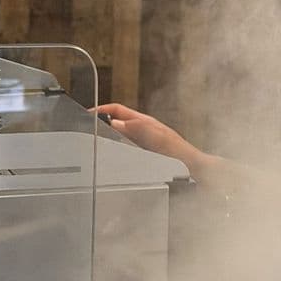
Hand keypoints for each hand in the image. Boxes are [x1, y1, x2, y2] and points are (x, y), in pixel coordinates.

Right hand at [93, 103, 212, 174]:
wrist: (195, 170)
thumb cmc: (182, 153)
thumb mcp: (160, 139)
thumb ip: (141, 130)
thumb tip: (117, 123)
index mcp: (145, 122)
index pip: (118, 110)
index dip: (101, 110)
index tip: (86, 115)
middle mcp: (142, 131)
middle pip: (116, 123)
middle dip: (100, 125)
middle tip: (84, 132)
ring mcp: (142, 144)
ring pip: (118, 138)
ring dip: (106, 139)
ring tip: (92, 146)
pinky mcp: (143, 156)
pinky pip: (123, 152)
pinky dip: (113, 153)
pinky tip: (108, 160)